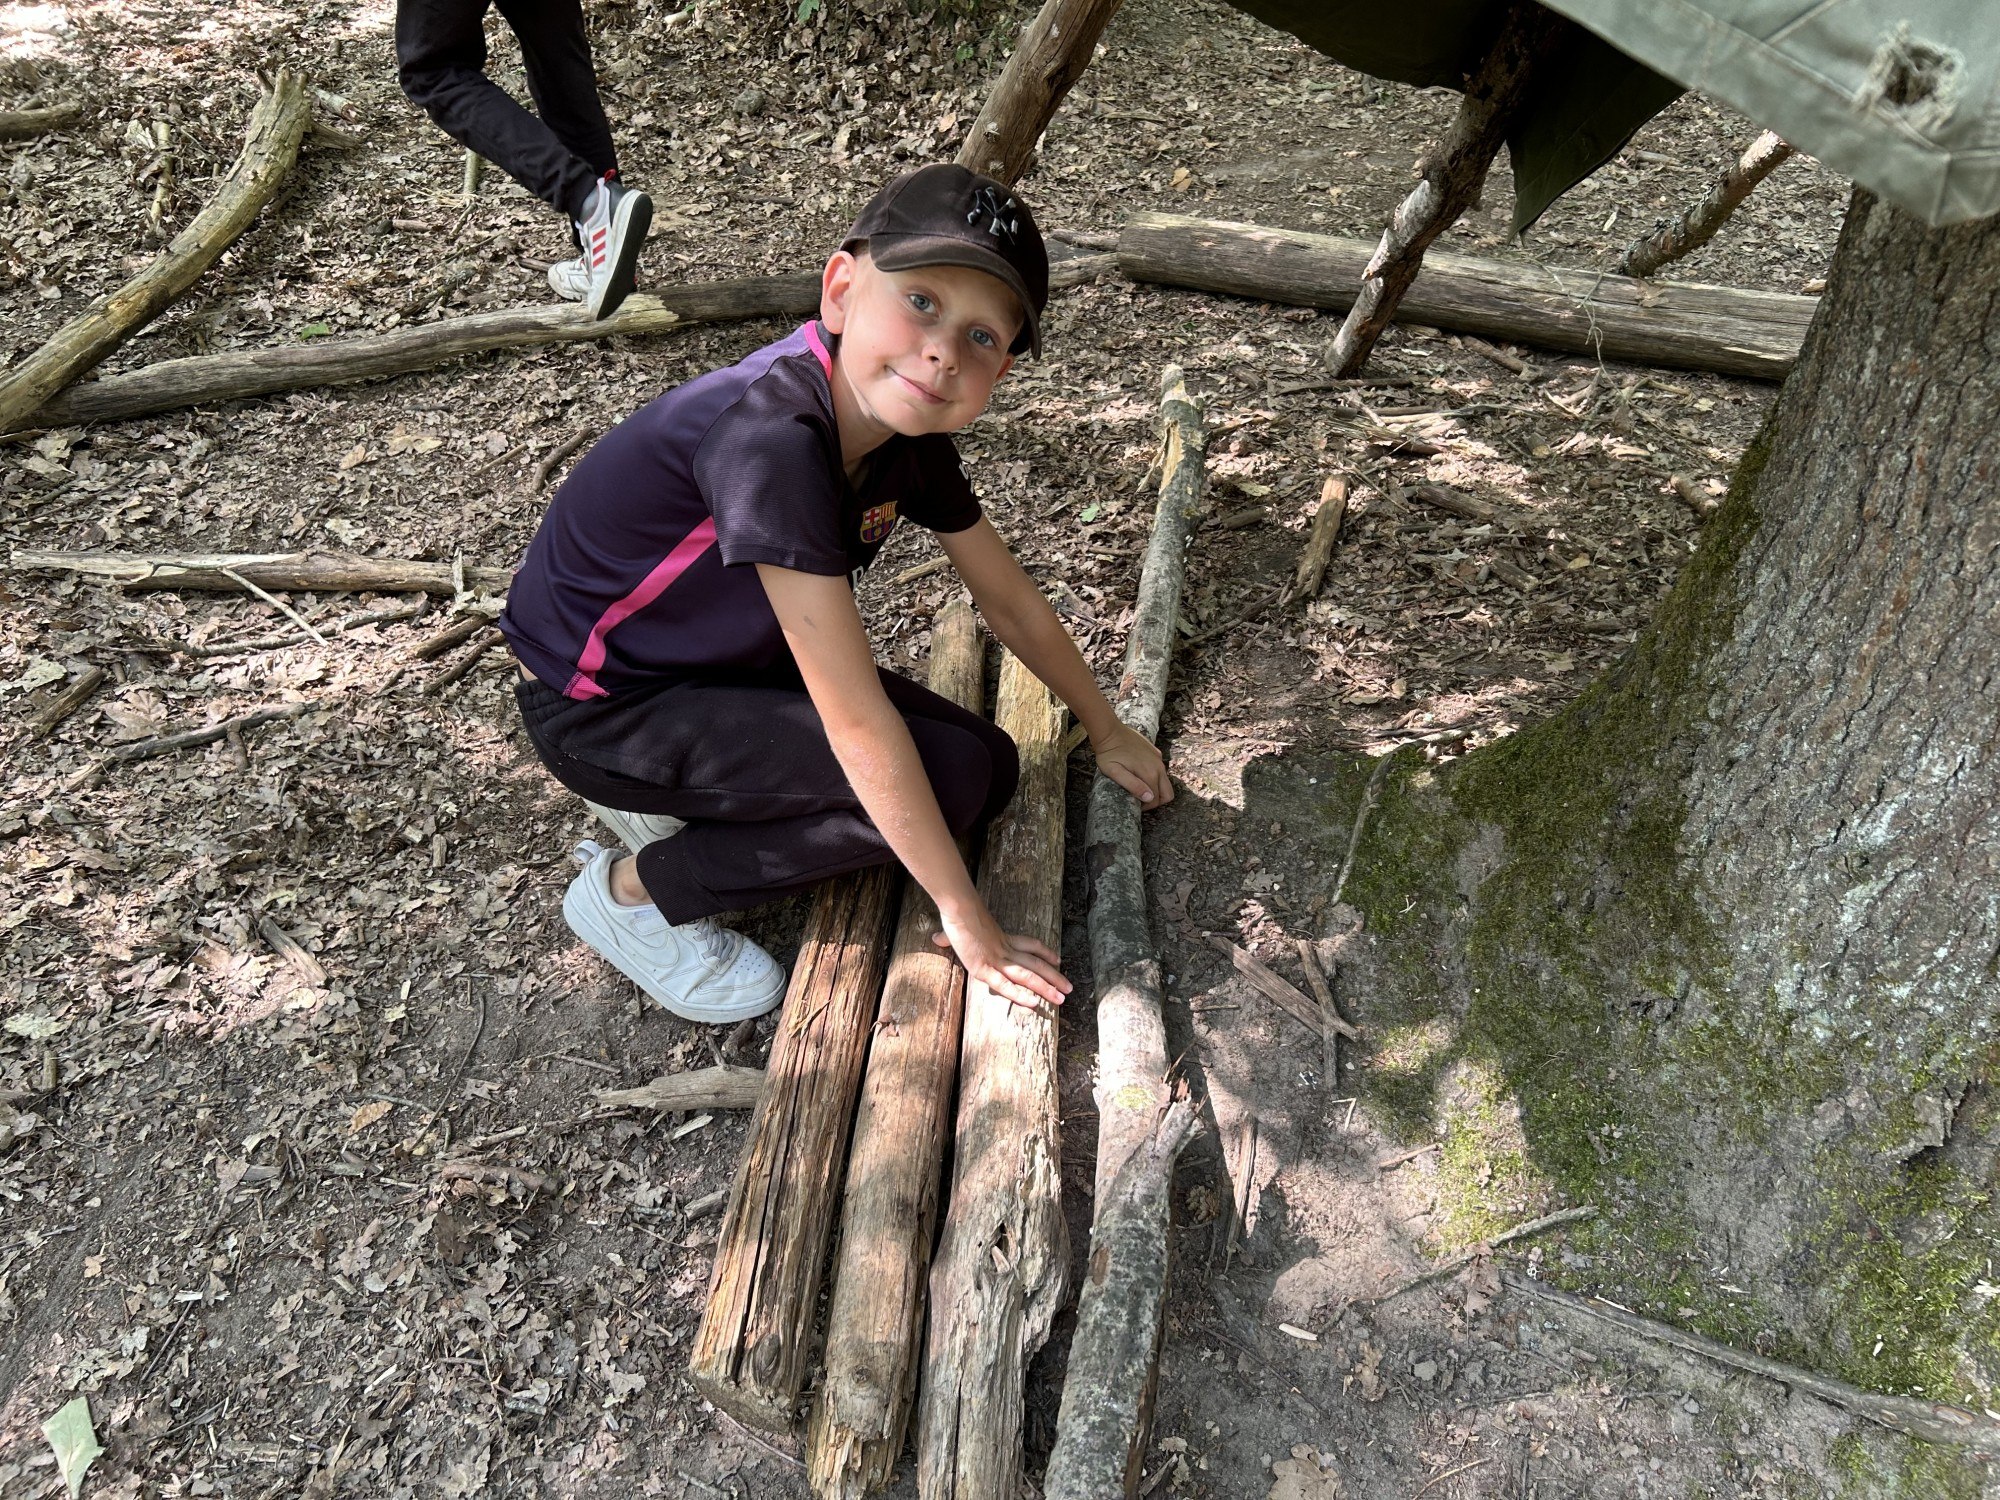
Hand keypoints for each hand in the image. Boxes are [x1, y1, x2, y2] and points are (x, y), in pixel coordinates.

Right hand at [932, 902, 1069, 1009]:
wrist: (959, 908)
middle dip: (1053, 976)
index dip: (1045, 952)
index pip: (1030, 944)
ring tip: (1062, 999)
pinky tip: (1034, 1004)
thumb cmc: (957, 915)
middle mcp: (1005, 949)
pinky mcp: (984, 968)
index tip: (1058, 959)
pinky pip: (1006, 984)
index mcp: (1002, 938)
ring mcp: (996, 959)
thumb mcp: (958, 928)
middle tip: (1069, 988)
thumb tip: (936, 938)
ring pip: (1027, 975)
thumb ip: (949, 937)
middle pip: (1035, 963)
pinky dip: (1021, 994)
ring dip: (1046, 987)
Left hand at [1092, 722, 1173, 807]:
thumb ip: (1133, 785)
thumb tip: (1150, 798)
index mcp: (1149, 773)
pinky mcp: (1155, 752)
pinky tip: (1139, 774)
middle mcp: (1158, 766)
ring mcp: (1157, 758)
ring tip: (1138, 788)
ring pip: (1165, 781)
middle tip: (1140, 800)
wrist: (1109, 731)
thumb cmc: (1109, 754)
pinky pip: (1160, 769)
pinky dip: (1155, 777)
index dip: (1147, 806)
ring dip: (1156, 789)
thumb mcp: (1114, 772)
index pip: (1157, 799)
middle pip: (1167, 793)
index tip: (1135, 805)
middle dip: (1156, 800)